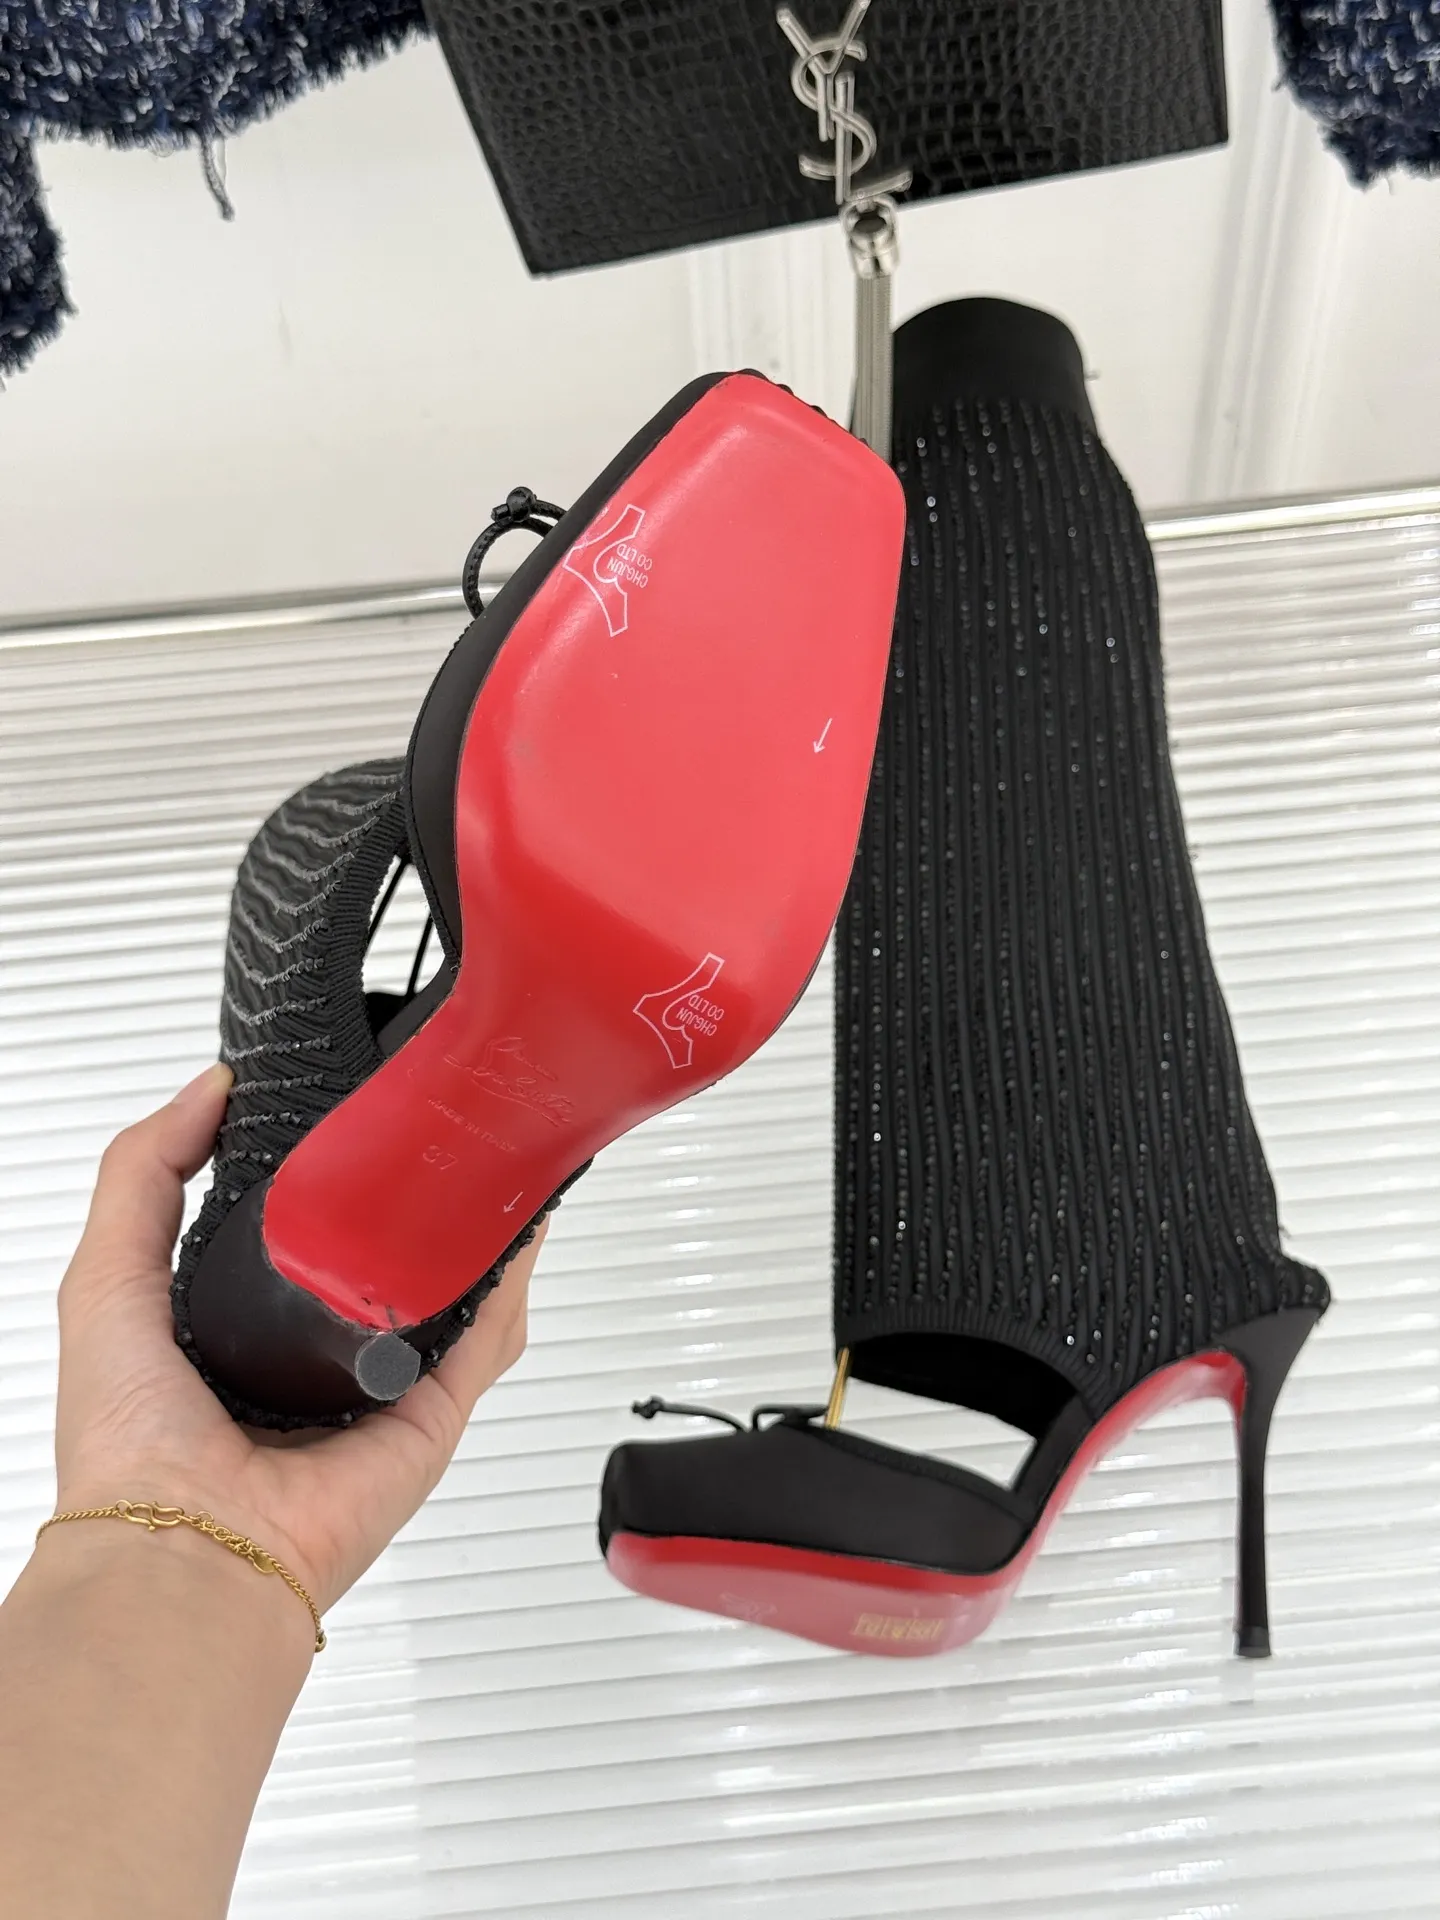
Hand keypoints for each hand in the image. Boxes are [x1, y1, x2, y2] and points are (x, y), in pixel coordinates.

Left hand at [52, 1065, 542, 1616]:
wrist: (187, 1544)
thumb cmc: (131, 1446)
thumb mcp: (104, 1275)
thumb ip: (143, 1172)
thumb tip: (206, 1090)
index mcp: (238, 1331)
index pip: (301, 1238)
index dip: (328, 1179)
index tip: (352, 1119)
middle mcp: (313, 1361)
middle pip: (387, 1265)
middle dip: (416, 1204)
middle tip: (434, 1140)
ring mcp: (377, 1390)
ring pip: (451, 1298)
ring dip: (477, 1237)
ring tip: (486, 1174)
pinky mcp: (430, 1419)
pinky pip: (484, 1344)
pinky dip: (506, 1289)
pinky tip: (510, 1237)